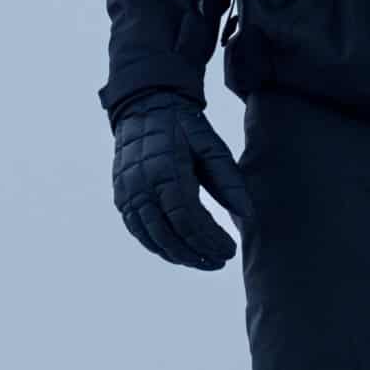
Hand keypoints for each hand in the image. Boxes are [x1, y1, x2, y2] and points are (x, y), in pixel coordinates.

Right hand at [111, 91, 250, 268]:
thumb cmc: (185, 128)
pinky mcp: (122, 197)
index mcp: (166, 171)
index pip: (188, 220)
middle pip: (169, 235)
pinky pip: (138, 231)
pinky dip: (158, 246)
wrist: (146, 107)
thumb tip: (248, 216)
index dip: (209, 241)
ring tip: (204, 262)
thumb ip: (230, 181)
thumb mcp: (212, 146)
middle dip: (196, 255)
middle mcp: (142, 185)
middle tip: (220, 262)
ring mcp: (127, 193)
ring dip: (179, 256)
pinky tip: (179, 253)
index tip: (230, 251)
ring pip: (152, 238)